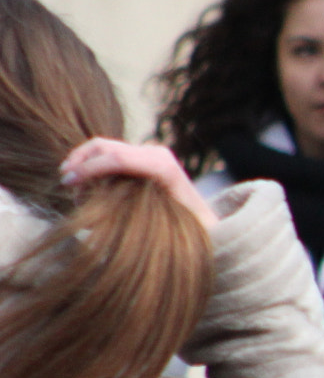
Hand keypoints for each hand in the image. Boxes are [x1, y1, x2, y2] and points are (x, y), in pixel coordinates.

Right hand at [60, 139, 216, 228]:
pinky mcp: (143, 159)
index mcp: (163, 167)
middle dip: (80, 162)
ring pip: (105, 148)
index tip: (68, 183)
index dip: (88, 168)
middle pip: (105, 146)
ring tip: (73, 189)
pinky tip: (85, 187)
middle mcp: (157, 154)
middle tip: (64, 183)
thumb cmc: (191, 232)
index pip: (117, 158)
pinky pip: (111, 155)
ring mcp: (150, 154)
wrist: (205, 224)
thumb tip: (104, 213)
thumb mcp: (170, 224)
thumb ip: (145, 212)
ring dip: (84, 164)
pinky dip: (93, 166)